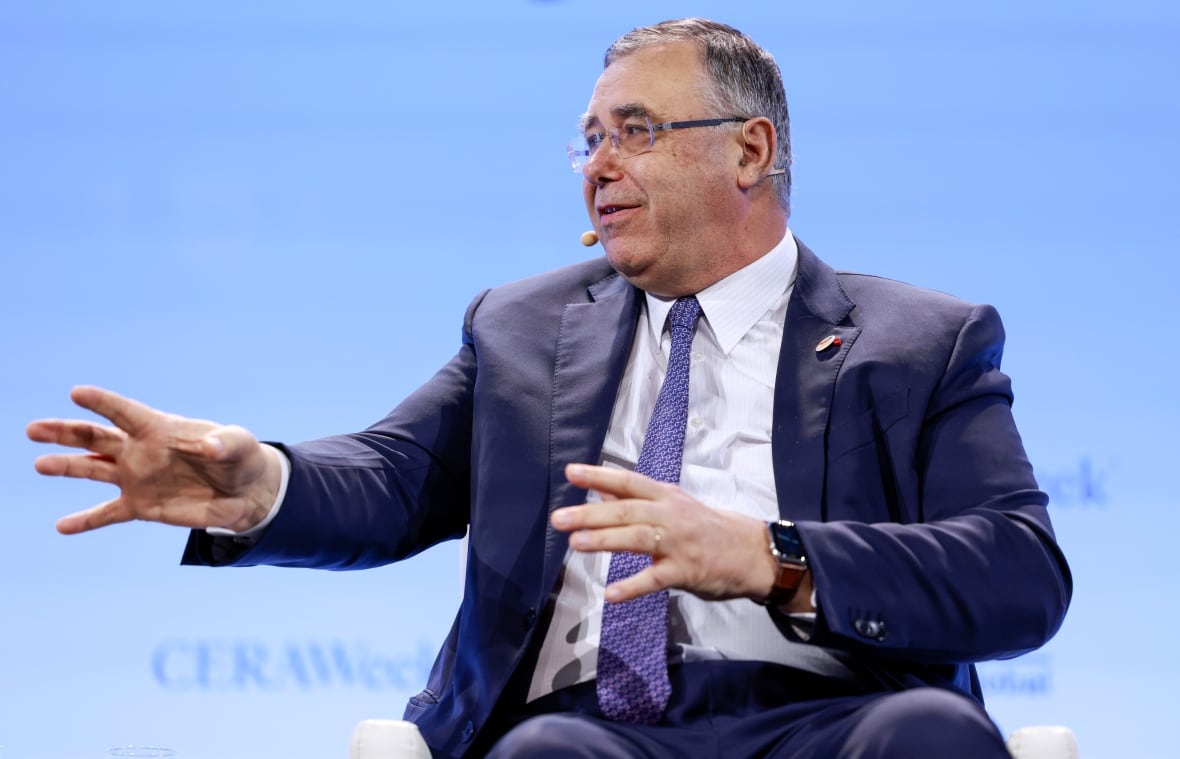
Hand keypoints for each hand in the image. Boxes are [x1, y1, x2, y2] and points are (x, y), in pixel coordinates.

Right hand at [27, 385, 280, 534]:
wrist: (245, 493)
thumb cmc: (240, 459)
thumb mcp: (239, 446)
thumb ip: (225, 442)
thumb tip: (210, 446)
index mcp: (160, 428)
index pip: (125, 412)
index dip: (103, 403)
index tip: (77, 393)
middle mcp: (140, 450)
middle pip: (95, 437)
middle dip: (65, 432)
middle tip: (34, 429)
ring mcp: (137, 478)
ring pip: (93, 469)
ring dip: (67, 467)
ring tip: (40, 464)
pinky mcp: (141, 506)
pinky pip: (108, 514)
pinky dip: (86, 521)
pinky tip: (61, 527)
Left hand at [553, 463, 780, 604]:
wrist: (752, 553)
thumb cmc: (708, 528)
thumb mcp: (674, 506)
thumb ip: (637, 501)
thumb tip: (600, 492)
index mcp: (666, 496)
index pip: (628, 482)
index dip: (598, 476)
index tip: (570, 472)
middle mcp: (670, 515)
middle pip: (626, 510)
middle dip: (590, 514)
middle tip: (559, 518)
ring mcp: (679, 543)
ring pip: (638, 538)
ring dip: (605, 541)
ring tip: (576, 544)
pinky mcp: (686, 571)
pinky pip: (655, 579)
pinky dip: (632, 586)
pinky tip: (610, 594)